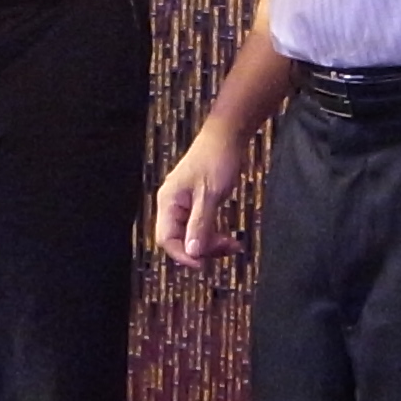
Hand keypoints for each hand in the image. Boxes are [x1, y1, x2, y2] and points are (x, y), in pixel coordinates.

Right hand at [153, 125, 251, 265]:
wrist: (227, 136)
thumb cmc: (217, 159)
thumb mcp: (210, 195)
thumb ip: (200, 224)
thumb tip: (192, 252)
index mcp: (168, 202)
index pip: (166, 239)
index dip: (183, 255)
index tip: (203, 265)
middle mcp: (171, 204)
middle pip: (179, 240)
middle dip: (202, 249)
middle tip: (228, 248)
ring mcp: (183, 204)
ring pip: (191, 235)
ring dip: (211, 244)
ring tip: (234, 245)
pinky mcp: (195, 202)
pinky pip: (200, 227)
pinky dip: (213, 234)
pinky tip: (228, 238)